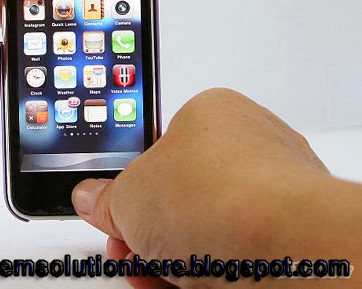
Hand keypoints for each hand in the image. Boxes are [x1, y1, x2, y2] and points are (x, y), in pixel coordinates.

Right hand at [72, 88, 360, 287]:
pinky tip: (179, 284)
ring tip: (148, 274)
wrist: (288, 248)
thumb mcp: (128, 197)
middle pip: (180, 193)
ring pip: (207, 227)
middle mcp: (249, 145)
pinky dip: (204, 270)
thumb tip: (93, 198)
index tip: (113, 211)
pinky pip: (235, 252)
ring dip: (169, 256)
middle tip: (126, 248)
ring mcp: (274, 191)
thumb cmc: (221, 196)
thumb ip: (105, 198)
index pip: (156, 147)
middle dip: (145, 229)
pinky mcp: (291, 235)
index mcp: (210, 113)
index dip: (127, 185)